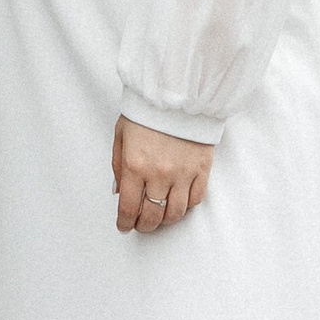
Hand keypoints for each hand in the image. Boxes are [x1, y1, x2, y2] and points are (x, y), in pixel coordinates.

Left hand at [113, 118, 212, 233]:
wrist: (177, 93)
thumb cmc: (147, 110)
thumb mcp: (121, 135)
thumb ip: (118, 165)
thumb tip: (119, 191)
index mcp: (134, 165)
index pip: (128, 207)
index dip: (125, 223)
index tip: (124, 226)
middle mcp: (158, 174)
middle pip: (152, 216)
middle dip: (144, 226)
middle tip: (140, 225)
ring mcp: (182, 173)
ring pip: (175, 213)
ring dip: (165, 221)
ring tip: (159, 218)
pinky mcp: (201, 169)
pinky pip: (195, 199)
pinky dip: (186, 206)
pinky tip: (178, 203)